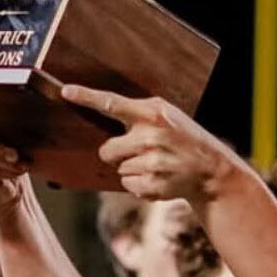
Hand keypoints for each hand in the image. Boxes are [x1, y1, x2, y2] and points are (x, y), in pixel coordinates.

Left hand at [60, 86, 240, 202]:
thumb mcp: (167, 116)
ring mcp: (152, 162)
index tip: (66, 91)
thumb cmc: (183, 138)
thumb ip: (138, 114)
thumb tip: (100, 111)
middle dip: (118, 152)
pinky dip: (138, 183)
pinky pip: (126, 185)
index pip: (112, 103)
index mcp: (153, 113)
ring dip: (132, 168)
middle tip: (141, 151)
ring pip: (119, 168)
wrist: (210, 170)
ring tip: (157, 164)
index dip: (87, 97)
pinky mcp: (152, 185)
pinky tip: (159, 177)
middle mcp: (151, 136)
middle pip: (107, 149)